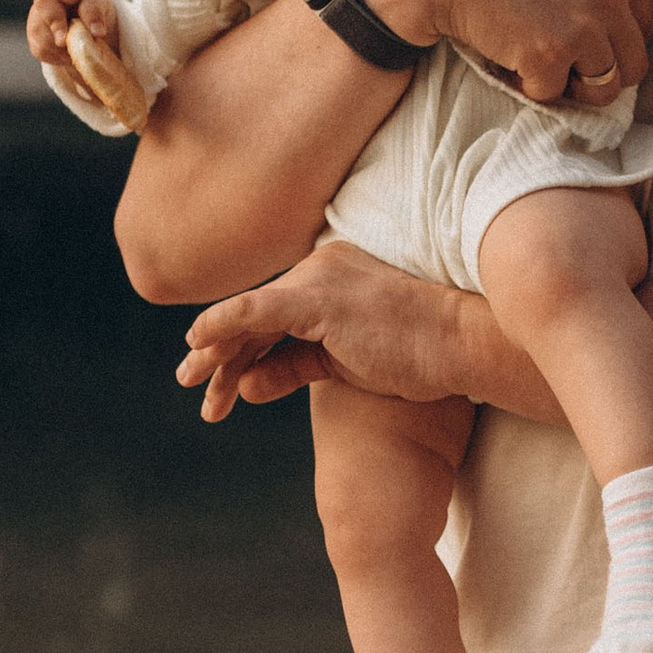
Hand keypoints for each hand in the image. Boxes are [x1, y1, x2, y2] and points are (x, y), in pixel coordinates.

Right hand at [25, 0, 117, 65]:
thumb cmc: (92, 7)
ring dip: (62, 46)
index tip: (79, 3)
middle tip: (64, 41)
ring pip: (42, 32)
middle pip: (43, 4)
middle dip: (56, 24)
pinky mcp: (35, 39)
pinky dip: (59, 56)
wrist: (85, 25)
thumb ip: (95, 11)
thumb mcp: (99, 3)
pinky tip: (70, 53)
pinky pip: (43, 50)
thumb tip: (96, 32)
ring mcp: (36, 17)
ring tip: (79, 49)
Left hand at [178, 242, 479, 421]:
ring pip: (249, 317)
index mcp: (334, 273)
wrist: (463, 344)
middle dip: (220, 350)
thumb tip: (249, 385)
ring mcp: (318, 280)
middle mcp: (321, 266)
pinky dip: (221, 327)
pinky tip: (196, 343)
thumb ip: (295, 366)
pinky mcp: (317, 301)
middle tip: (190, 378)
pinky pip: (254, 313)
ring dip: (215, 352)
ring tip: (191, 382)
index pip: (277, 312)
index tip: (217, 373)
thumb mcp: (348, 364)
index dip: (242, 344)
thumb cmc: (424, 356)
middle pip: (257, 314)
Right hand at [363, 0, 652, 107]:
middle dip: (598, 74)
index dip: (613, 45)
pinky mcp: (551, 53)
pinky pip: (553, 94)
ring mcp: (584, 25)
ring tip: (532, 56)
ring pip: (603, 89)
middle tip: (557, 61)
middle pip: (634, 66)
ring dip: (567, 83)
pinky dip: (527, 84)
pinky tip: (506, 53)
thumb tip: (615, 41)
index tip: (581, 43)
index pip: (643, 29)